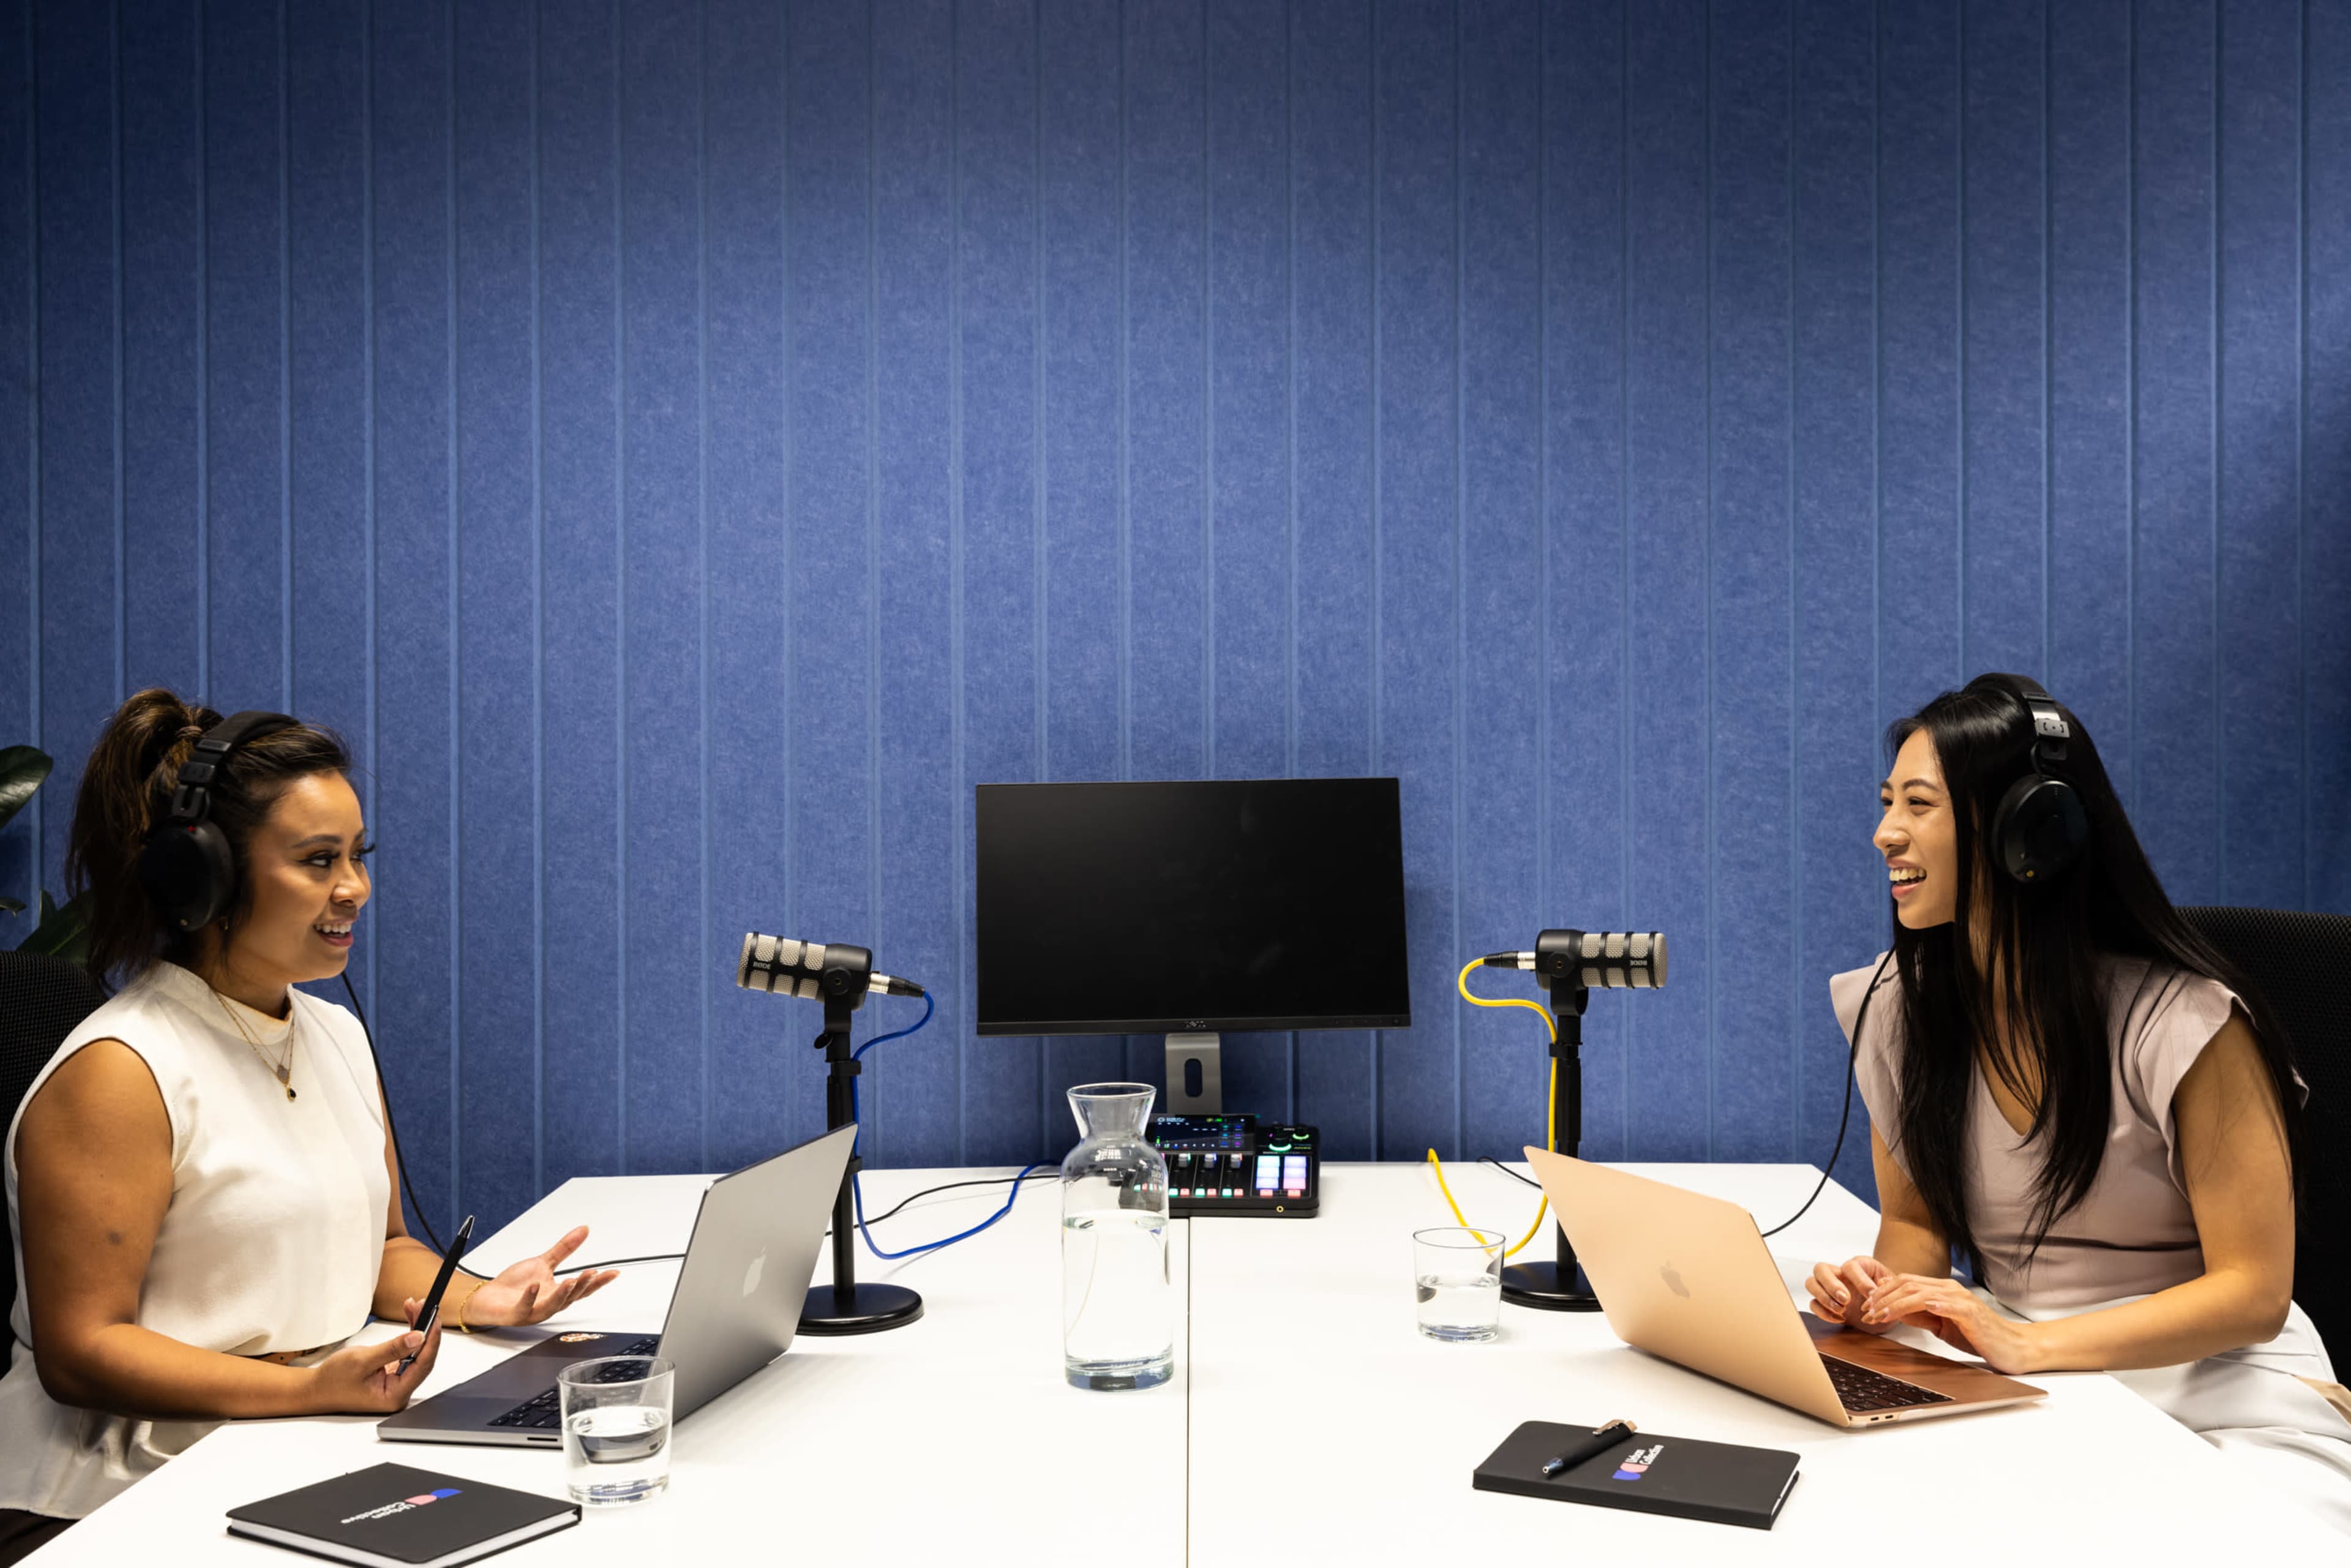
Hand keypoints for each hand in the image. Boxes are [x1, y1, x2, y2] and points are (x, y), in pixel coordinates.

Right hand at [307, 1296, 440, 1413]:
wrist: (315, 1389)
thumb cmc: (332, 1381)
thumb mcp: (361, 1361)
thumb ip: (392, 1349)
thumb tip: (418, 1338)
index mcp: (394, 1395)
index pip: (423, 1365)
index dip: (431, 1340)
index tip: (433, 1319)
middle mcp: (399, 1391)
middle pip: (422, 1357)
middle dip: (424, 1330)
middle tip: (424, 1306)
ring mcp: (396, 1383)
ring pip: (415, 1353)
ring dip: (416, 1329)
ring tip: (414, 1307)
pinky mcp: (391, 1375)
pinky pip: (406, 1353)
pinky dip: (407, 1336)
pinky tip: (410, 1319)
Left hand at [452, 1226, 618, 1329]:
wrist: (487, 1298)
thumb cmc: (515, 1285)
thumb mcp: (543, 1262)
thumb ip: (564, 1249)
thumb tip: (584, 1230)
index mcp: (557, 1293)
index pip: (582, 1289)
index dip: (598, 1282)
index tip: (613, 1273)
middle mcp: (548, 1305)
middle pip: (570, 1298)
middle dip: (582, 1286)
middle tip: (591, 1274)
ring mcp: (533, 1311)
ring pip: (552, 1307)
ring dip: (562, 1294)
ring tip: (569, 1281)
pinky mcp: (515, 1314)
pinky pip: (524, 1308)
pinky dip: (530, 1297)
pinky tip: (535, 1286)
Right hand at [1805, 1255, 1896, 1331]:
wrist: (1885, 1308)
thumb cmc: (1888, 1294)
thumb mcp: (1892, 1288)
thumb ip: (1887, 1285)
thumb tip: (1879, 1285)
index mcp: (1858, 1265)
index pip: (1850, 1266)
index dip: (1859, 1280)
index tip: (1871, 1295)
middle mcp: (1839, 1273)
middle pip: (1821, 1269)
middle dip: (1831, 1285)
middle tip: (1846, 1300)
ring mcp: (1829, 1288)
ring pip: (1811, 1283)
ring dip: (1824, 1297)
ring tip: (1842, 1310)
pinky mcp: (1825, 1303)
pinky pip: (1813, 1304)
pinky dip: (1823, 1312)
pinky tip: (1840, 1318)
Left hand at [1853, 1272, 2041, 1374]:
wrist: (2011, 1347)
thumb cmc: (1977, 1336)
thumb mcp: (1941, 1325)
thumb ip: (1920, 1315)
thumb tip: (1893, 1310)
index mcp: (1942, 1290)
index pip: (1906, 1282)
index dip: (1883, 1292)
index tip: (1867, 1307)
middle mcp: (1950, 1289)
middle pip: (1909, 1284)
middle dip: (1884, 1298)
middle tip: (1868, 1312)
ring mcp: (1962, 1300)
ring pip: (1923, 1293)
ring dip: (1898, 1304)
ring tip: (1882, 1315)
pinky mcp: (1972, 1314)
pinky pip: (1951, 1305)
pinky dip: (1936, 1304)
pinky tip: (1924, 1307)